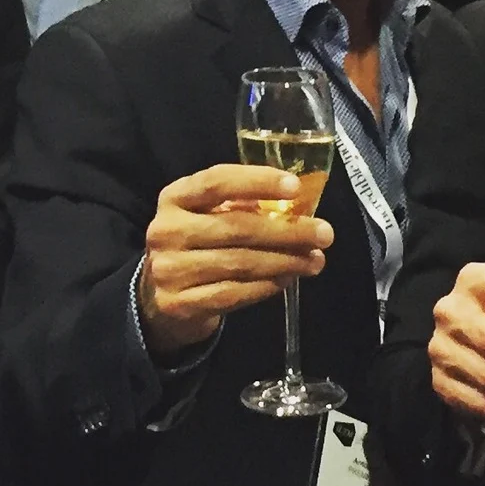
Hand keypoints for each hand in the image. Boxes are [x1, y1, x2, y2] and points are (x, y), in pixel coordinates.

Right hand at [137, 165, 331, 356]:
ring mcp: (169, 270)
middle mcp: (165, 230)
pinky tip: (286, 280)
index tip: (295, 187)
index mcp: (174, 197)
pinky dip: (265, 287)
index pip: (216, 182)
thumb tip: (298, 206)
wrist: (160, 294)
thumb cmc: (197, 243)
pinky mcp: (178, 304)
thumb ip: (242, 206)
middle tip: (324, 234)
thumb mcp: (207, 215)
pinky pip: (232, 294)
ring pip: (239, 263)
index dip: (257, 181)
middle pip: (235, 227)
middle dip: (287, 230)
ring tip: (314, 261)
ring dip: (284, 262)